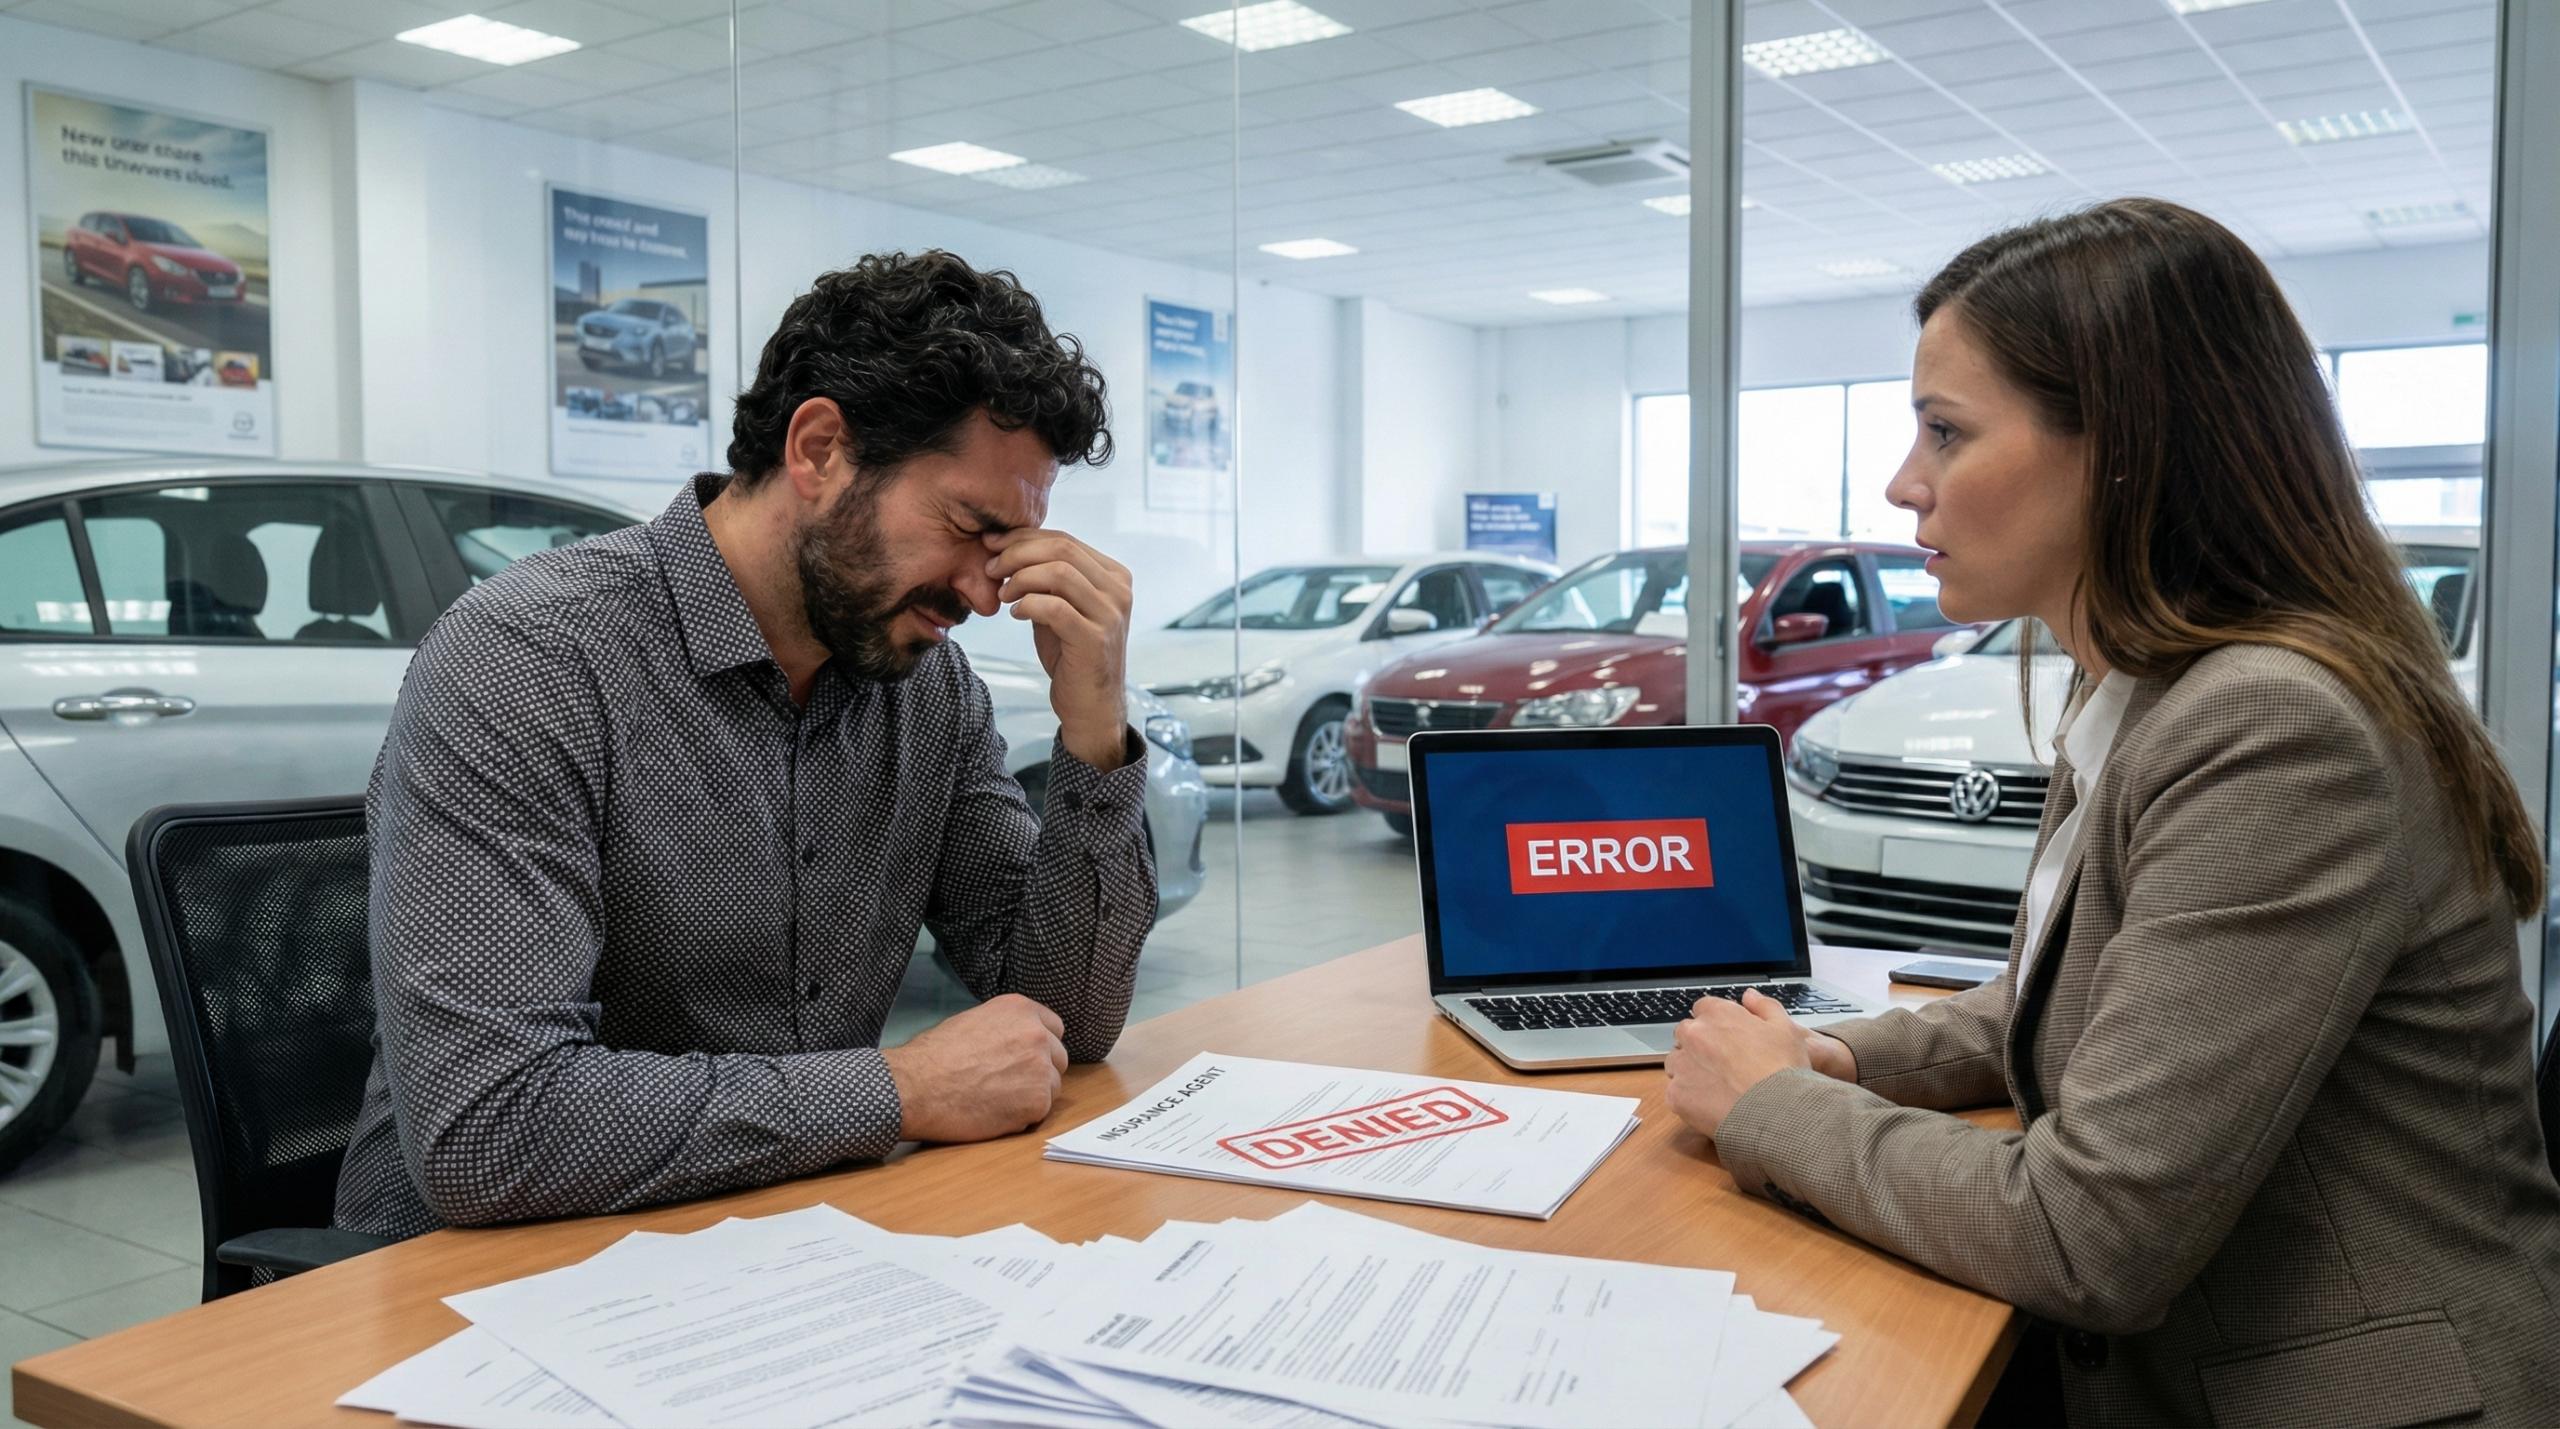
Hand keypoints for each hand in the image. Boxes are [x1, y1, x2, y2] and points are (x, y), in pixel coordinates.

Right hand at [880, 994, 1068, 1141]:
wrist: (916, 1087)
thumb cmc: (933, 1057)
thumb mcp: (973, 1021)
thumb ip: (1005, 1027)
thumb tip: (1015, 1041)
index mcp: (1020, 1010)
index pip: (1054, 1028)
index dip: (1040, 1046)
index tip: (1026, 1058)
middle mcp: (1037, 1034)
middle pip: (1058, 1058)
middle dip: (1039, 1071)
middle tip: (1009, 1083)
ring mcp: (1040, 1068)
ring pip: (1052, 1086)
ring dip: (1032, 1095)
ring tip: (996, 1099)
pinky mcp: (1037, 1101)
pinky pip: (1041, 1111)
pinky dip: (1023, 1116)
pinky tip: (995, 1113)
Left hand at [986, 529, 1134, 769]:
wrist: (1091, 705)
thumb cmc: (1073, 655)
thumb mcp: (1062, 607)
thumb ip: (1047, 579)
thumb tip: (1009, 547)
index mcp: (1113, 576)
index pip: (1066, 540)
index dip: (1024, 538)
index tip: (993, 544)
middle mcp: (1119, 591)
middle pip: (1063, 550)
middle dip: (1018, 553)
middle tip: (991, 567)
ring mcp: (1110, 615)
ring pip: (1059, 573)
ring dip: (1020, 578)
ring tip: (1003, 594)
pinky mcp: (1095, 639)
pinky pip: (1055, 608)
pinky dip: (1028, 605)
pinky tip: (1016, 613)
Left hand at [1662, 990, 1858, 1139]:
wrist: (1778, 1113)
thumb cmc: (1784, 1071)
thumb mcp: (1787, 1029)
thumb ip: (1764, 1006)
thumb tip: (1750, 995)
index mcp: (1717, 1014)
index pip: (1703, 1008)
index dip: (1716, 1023)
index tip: (1727, 1038)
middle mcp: (1693, 1035)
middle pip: (1686, 1034)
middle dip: (1700, 1045)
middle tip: (1724, 1065)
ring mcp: (1682, 1065)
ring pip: (1676, 1062)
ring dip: (1690, 1069)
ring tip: (1718, 1086)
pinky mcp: (1676, 1095)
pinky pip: (1675, 1092)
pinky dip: (1689, 1098)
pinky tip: (1712, 1105)